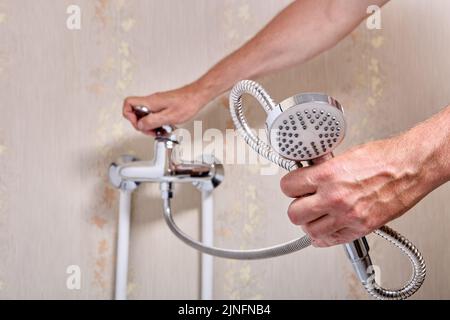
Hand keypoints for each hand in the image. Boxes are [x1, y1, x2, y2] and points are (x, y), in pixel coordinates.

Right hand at [123, 82, 208, 135]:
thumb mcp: (169, 116)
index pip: (128, 103)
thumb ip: (152, 121)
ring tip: (160, 131)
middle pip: (136, 112)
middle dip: (142, 125)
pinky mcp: (163, 105)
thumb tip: (140, 125)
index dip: (129, 116)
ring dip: (150, 125)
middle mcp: (152, 101)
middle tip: (151, 131)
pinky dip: (157, 123)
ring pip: (146, 115)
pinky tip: (165, 127)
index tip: (138, 125)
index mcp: (150, 102)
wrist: (197, 96)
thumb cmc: (187, 103)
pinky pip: (154, 115)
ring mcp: (157, 103)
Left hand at [280, 134, 436, 246]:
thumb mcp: (344, 156)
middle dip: (296, 207)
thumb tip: (310, 173)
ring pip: (310, 231)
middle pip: (294, 213)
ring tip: (315, 216)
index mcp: (327, 175)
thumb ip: (324, 169)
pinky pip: (331, 241)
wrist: (410, 168)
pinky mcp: (360, 227)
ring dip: (309, 224)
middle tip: (302, 202)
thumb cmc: (383, 158)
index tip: (293, 187)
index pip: (288, 187)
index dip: (289, 186)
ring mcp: (347, 215)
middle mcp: (334, 197)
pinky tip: (326, 230)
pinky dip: (325, 238)